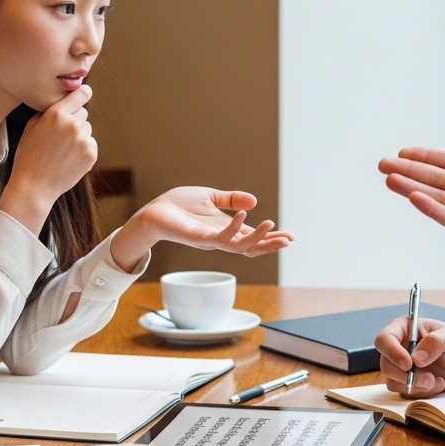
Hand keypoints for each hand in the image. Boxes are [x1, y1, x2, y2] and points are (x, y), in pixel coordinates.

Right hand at [0, 85, 96, 235]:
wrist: (34, 186)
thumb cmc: (29, 155)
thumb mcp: (31, 127)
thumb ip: (49, 111)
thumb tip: (65, 100)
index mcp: (56, 114)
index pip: (82, 93)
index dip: (83, 93)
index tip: (84, 93)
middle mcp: (73, 124)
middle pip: (83, 112)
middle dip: (74, 119)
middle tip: (60, 134)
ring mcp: (83, 140)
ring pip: (87, 128)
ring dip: (79, 134)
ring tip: (62, 149)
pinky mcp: (91, 154)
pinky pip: (90, 143)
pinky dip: (83, 149)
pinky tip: (68, 158)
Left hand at [110, 188, 294, 271]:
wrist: (155, 211)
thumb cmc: (179, 205)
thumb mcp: (211, 198)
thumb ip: (231, 200)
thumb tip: (254, 203)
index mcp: (225, 229)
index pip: (252, 237)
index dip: (270, 238)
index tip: (289, 237)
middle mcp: (220, 238)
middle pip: (251, 247)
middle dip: (270, 245)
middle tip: (289, 240)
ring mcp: (210, 240)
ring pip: (239, 246)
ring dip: (258, 239)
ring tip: (272, 226)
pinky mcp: (199, 238)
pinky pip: (220, 237)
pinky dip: (234, 228)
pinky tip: (244, 216)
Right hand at [375, 317, 444, 396]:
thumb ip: (435, 342)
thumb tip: (417, 358)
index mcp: (403, 329)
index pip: (384, 340)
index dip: (392, 352)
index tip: (408, 364)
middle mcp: (397, 348)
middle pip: (386, 365)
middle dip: (406, 376)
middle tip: (429, 379)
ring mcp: (400, 367)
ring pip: (393, 381)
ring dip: (415, 386)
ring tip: (436, 381)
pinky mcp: (407, 382)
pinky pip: (405, 393)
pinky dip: (422, 393)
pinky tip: (437, 385)